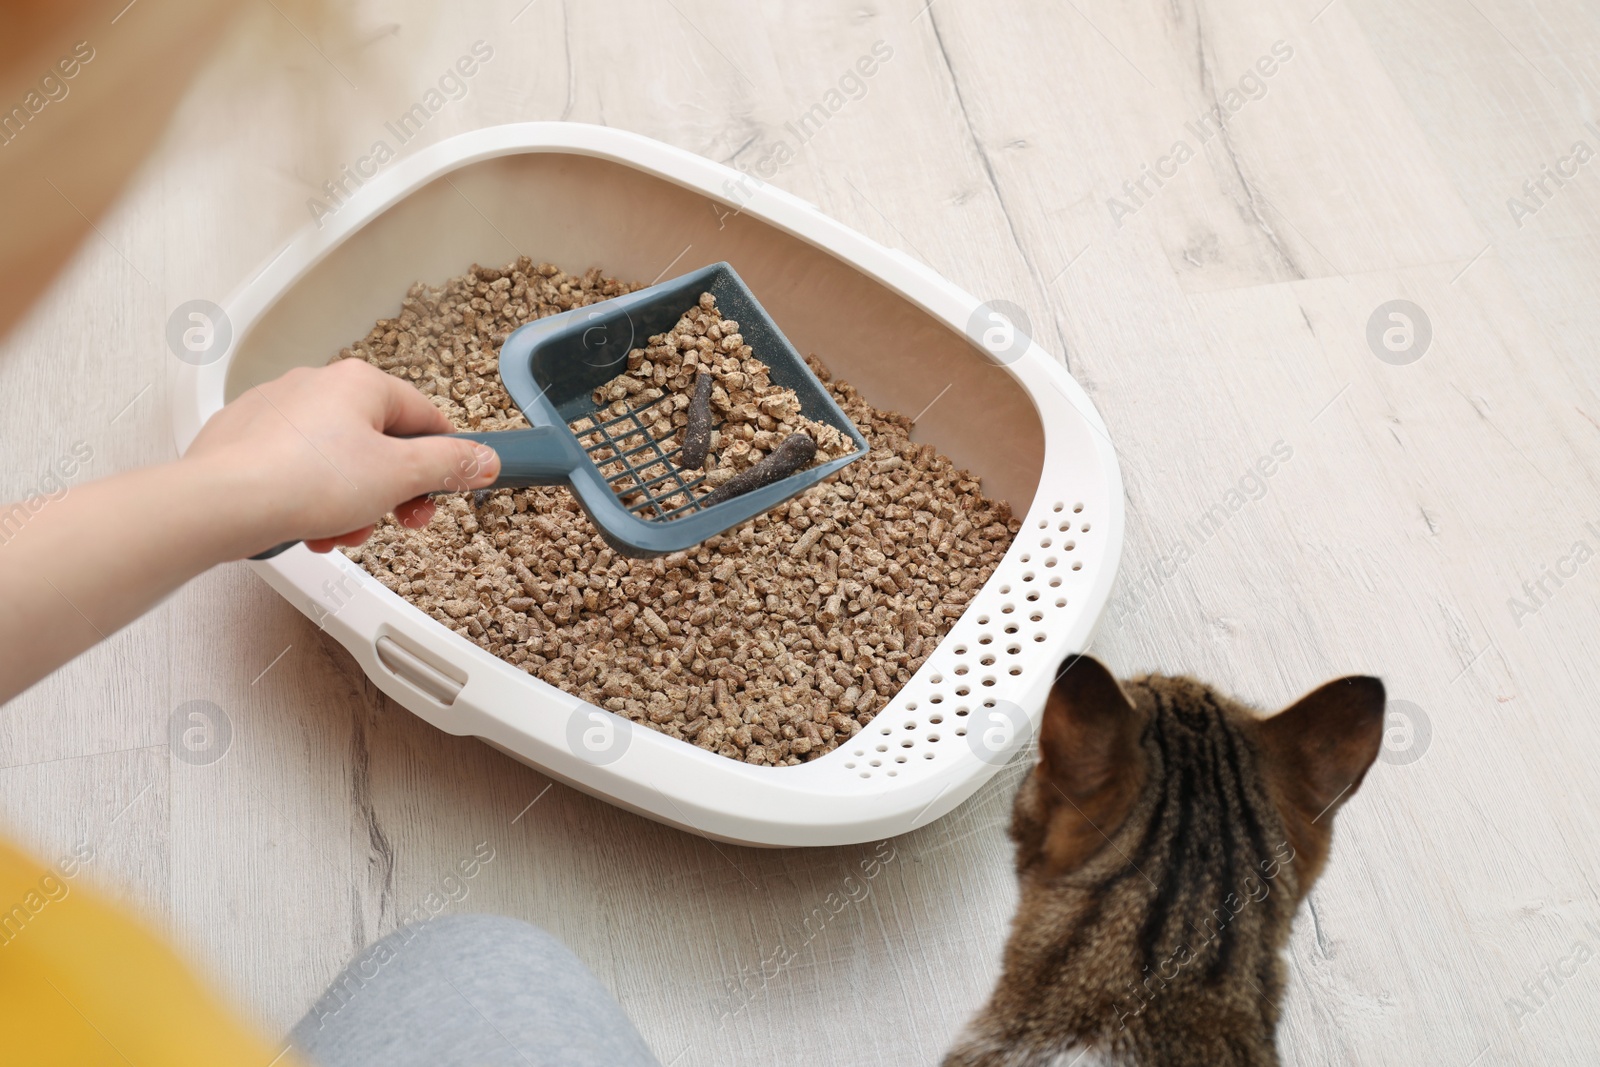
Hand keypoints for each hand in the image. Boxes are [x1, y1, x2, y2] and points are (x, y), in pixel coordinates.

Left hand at [182, 359, 500, 555]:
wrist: (221, 504)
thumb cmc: (303, 481)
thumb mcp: (400, 477)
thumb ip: (449, 465)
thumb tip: (483, 459)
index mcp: (360, 383)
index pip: (425, 417)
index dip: (444, 459)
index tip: (451, 487)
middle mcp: (316, 385)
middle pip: (379, 443)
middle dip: (391, 492)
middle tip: (396, 522)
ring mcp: (277, 410)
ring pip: (336, 461)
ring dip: (351, 503)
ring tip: (339, 533)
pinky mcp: (245, 439)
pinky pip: (296, 469)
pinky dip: (309, 499)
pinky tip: (306, 527)